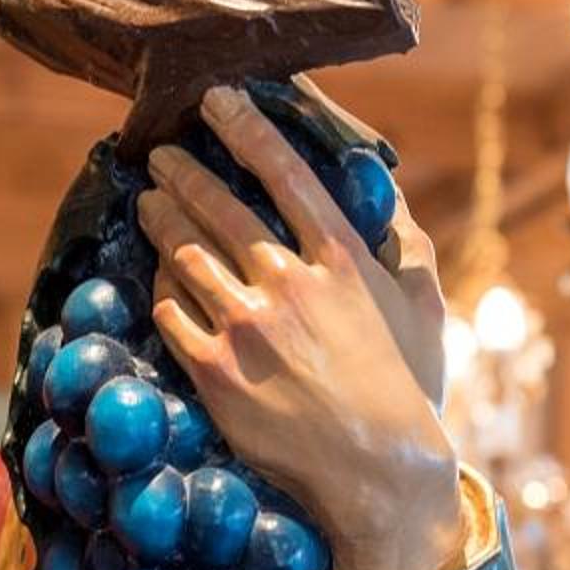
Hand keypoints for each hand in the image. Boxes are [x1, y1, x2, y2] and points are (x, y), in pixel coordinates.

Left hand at [139, 84, 461, 569]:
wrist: (377, 469)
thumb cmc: (406, 385)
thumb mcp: (421, 305)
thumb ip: (404, 242)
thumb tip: (387, 191)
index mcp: (341, 260)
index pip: (286, 173)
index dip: (246, 128)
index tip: (216, 100)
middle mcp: (289, 284)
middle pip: (219, 207)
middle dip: (182, 172)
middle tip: (160, 154)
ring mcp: (246, 328)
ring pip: (184, 254)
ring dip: (160, 220)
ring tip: (149, 203)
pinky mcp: (214, 372)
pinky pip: (170, 312)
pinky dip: (161, 287)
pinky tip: (159, 277)